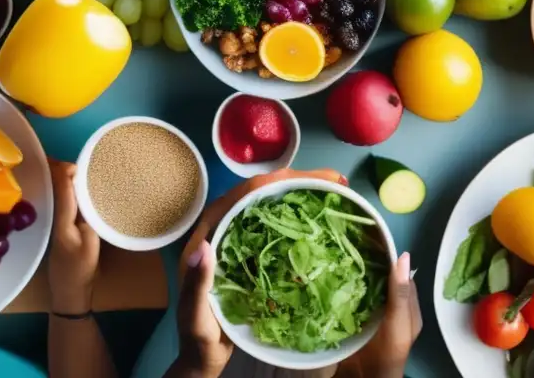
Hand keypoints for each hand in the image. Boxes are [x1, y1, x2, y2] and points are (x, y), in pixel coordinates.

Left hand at [48, 160, 99, 313]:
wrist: (70, 293)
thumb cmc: (81, 271)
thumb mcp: (90, 248)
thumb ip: (89, 225)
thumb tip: (87, 202)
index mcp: (63, 222)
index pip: (62, 191)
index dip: (65, 173)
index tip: (75, 161)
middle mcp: (57, 219)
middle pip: (56, 188)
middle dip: (59, 170)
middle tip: (69, 155)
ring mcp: (60, 223)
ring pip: (59, 194)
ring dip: (62, 178)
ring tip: (71, 163)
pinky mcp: (65, 226)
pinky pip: (64, 201)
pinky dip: (67, 189)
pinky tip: (75, 184)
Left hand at [173, 168, 346, 377]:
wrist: (203, 355)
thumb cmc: (198, 338)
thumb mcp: (196, 316)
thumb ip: (198, 284)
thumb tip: (204, 247)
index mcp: (209, 233)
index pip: (245, 194)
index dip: (279, 181)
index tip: (314, 178)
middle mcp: (223, 228)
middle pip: (262, 192)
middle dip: (297, 181)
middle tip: (336, 181)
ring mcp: (238, 238)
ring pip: (270, 204)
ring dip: (300, 193)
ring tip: (334, 191)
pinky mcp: (251, 252)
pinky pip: (275, 224)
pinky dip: (298, 216)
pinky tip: (319, 219)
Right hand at [337, 252, 421, 377]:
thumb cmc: (389, 353)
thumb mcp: (399, 322)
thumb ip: (400, 292)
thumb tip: (403, 255)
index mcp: (407, 306)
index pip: (399, 272)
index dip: (387, 256)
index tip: (368, 238)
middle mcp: (391, 307)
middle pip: (380, 277)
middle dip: (366, 263)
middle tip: (347, 244)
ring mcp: (372, 313)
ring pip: (364, 286)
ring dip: (352, 275)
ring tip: (335, 256)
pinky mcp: (356, 320)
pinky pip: (350, 298)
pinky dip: (342, 288)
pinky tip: (331, 279)